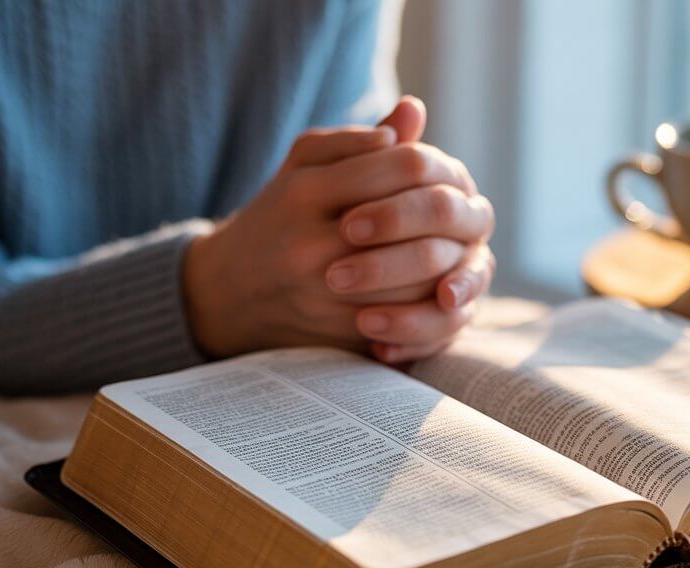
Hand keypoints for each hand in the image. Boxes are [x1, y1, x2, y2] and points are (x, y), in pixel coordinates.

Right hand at [182, 97, 494, 358]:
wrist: (230, 291)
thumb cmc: (279, 215)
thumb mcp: (304, 166)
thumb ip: (357, 140)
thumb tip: (412, 114)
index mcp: (305, 192)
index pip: (403, 166)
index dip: (438, 165)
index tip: (442, 171)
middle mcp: (312, 244)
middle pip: (418, 220)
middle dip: (448, 213)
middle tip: (459, 208)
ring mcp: (326, 294)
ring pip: (421, 273)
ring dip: (449, 255)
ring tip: (454, 242)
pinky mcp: (340, 331)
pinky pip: (409, 314)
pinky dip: (433, 296)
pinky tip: (439, 280)